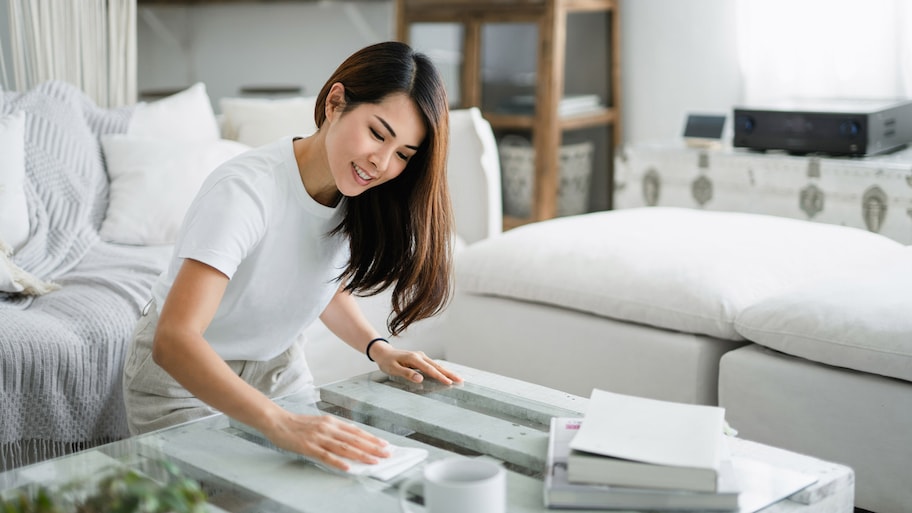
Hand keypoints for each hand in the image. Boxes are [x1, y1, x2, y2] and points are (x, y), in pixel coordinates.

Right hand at [262, 411, 390, 471]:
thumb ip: (334, 431)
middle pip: (354, 439)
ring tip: (373, 461)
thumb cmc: (298, 424)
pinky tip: (348, 467)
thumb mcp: (320, 423)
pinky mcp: (308, 446)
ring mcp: (318, 437)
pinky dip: (338, 462)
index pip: (356, 431)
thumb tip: (351, 442)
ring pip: (344, 447)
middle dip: (372, 447)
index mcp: (331, 421)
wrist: (277, 421)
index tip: (384, 444)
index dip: (371, 438)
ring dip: (361, 455)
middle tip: (386, 454)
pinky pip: (326, 455)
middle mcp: (328, 428)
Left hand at [370, 343, 463, 384]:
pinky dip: (441, 369)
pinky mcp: (421, 358)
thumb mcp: (393, 369)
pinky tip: (446, 374)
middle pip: (437, 366)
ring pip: (437, 365)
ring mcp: (421, 356)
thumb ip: (407, 373)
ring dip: (447, 372)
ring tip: (457, 378)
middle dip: (449, 374)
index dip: (440, 377)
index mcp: (414, 359)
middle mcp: (420, 356)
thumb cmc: (387, 362)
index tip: (449, 383)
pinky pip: (433, 365)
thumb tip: (420, 378)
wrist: (383, 352)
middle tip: (461, 380)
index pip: (430, 370)